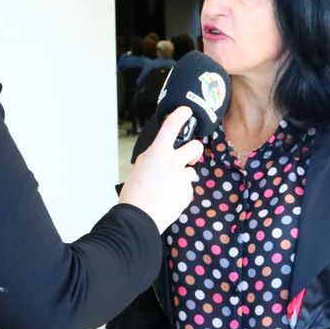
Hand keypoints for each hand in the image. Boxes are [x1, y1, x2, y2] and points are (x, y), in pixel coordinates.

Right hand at [119, 106, 202, 232]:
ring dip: (183, 176)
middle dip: (195, 150)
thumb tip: (160, 155)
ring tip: (168, 187)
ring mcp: (182, 178)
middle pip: (195, 147)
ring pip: (191, 171)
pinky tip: (168, 198)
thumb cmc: (134, 193)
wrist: (140, 217)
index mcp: (158, 153)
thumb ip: (153, 158)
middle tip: (188, 157)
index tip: (187, 111)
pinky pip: (187, 188)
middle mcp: (173, 162)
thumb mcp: (140, 167)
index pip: (172, 126)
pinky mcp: (187, 193)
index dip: (181, 115)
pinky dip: (179, 192)